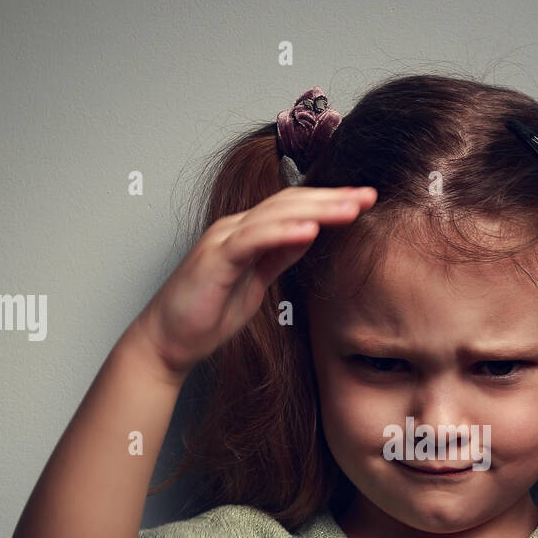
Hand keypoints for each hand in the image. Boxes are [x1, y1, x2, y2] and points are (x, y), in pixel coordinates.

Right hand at [136, 185, 375, 378]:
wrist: (167, 342)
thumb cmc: (207, 315)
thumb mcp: (256, 283)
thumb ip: (278, 257)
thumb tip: (308, 235)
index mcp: (247, 233)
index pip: (294, 208)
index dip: (330, 202)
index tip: (364, 201)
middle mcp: (235, 228)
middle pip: (289, 203)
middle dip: (332, 198)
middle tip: (369, 195)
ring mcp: (223, 240)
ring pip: (275, 214)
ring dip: (316, 210)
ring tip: (351, 208)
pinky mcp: (215, 259)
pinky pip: (253, 240)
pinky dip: (282, 233)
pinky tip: (310, 231)